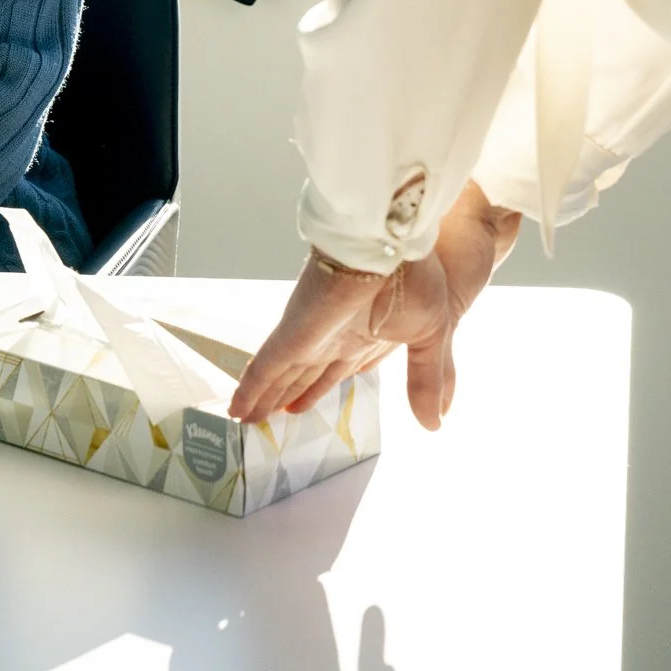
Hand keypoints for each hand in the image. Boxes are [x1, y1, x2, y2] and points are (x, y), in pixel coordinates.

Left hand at [227, 181, 521, 433]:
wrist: (390, 245)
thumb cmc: (414, 279)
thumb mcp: (430, 337)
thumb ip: (427, 381)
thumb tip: (433, 424)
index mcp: (366, 335)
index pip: (340, 369)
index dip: (324, 387)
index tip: (310, 402)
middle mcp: (334, 336)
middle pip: (307, 373)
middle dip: (292, 394)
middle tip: (272, 415)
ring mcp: (311, 335)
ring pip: (282, 374)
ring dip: (266, 397)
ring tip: (250, 417)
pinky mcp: (292, 334)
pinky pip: (265, 367)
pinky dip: (251, 388)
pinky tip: (237, 407)